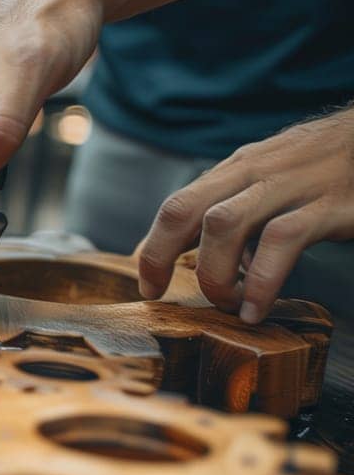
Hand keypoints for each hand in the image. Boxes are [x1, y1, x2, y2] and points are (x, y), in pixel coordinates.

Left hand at [135, 110, 353, 322]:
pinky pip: (281, 241)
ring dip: (214, 272)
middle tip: (160, 294)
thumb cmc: (325, 166)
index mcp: (237, 170)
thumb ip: (237, 209)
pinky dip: (263, 280)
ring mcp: (289, 186)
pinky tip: (258, 307)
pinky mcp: (327, 205)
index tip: (147, 285)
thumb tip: (200, 257)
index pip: (177, 204)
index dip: (153, 247)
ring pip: (223, 224)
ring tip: (226, 305)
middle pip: (184, 209)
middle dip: (160, 255)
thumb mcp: (271, 179)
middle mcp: (254, 173)